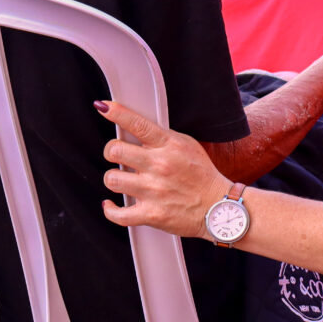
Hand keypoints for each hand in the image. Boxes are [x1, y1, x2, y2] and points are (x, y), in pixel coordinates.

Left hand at [99, 100, 230, 237]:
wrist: (219, 207)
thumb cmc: (203, 176)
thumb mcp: (188, 146)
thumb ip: (163, 138)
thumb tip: (136, 130)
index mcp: (170, 146)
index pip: (138, 124)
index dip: (116, 113)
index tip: (103, 107)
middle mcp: (160, 166)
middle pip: (115, 151)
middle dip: (112, 152)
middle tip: (118, 156)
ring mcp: (154, 191)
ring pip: (112, 179)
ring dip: (114, 178)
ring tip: (123, 180)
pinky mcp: (152, 214)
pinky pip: (118, 214)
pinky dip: (110, 209)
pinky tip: (111, 204)